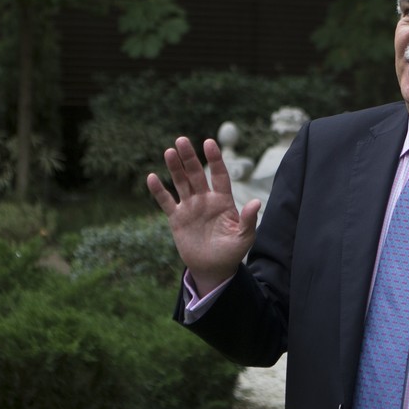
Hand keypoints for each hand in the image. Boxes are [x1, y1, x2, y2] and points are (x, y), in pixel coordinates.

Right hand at [147, 137, 260, 294]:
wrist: (214, 268)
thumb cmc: (232, 252)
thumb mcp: (244, 238)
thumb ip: (248, 220)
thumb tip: (256, 202)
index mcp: (223, 201)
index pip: (219, 175)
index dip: (215, 159)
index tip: (209, 142)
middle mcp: (205, 200)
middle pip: (196, 174)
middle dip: (189, 158)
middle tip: (182, 140)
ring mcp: (190, 207)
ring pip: (181, 183)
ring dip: (175, 168)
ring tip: (169, 151)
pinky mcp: (177, 218)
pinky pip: (166, 202)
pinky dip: (159, 191)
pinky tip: (152, 177)